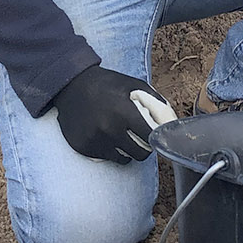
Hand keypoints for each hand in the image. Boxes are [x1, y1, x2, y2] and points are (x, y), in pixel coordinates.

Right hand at [52, 65, 177, 163]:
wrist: (71, 85)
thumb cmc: (106, 84)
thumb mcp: (133, 84)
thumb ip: (154, 100)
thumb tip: (171, 119)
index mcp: (124, 112)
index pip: (151, 138)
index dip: (157, 139)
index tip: (157, 137)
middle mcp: (110, 129)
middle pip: (140, 154)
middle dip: (144, 148)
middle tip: (141, 139)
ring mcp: (96, 140)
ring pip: (124, 158)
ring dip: (128, 151)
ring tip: (123, 136)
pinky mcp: (84, 147)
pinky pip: (107, 157)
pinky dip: (111, 150)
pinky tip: (106, 136)